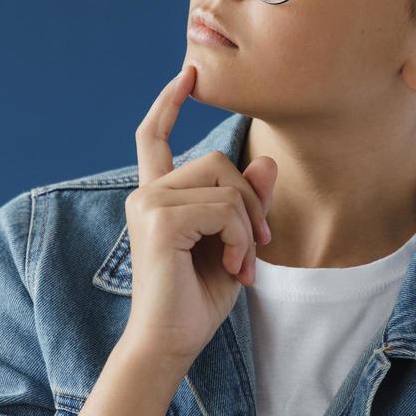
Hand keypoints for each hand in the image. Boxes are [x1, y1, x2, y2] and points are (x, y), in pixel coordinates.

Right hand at [119, 62, 276, 375]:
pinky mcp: (159, 219)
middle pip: (217, 160)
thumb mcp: (234, 244)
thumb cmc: (195, 301)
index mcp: (156, 197)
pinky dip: (241, 238)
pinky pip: (224, 208)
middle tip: (258, 246)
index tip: (188, 73)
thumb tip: (268, 161)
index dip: (169, 103)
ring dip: (247, 225)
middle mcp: (146, 194)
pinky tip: (235, 267)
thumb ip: (248, 203)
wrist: (169, 343)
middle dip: (250, 201)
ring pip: (225, 185)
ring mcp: (148, 204)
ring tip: (242, 262)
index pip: (154, 137)